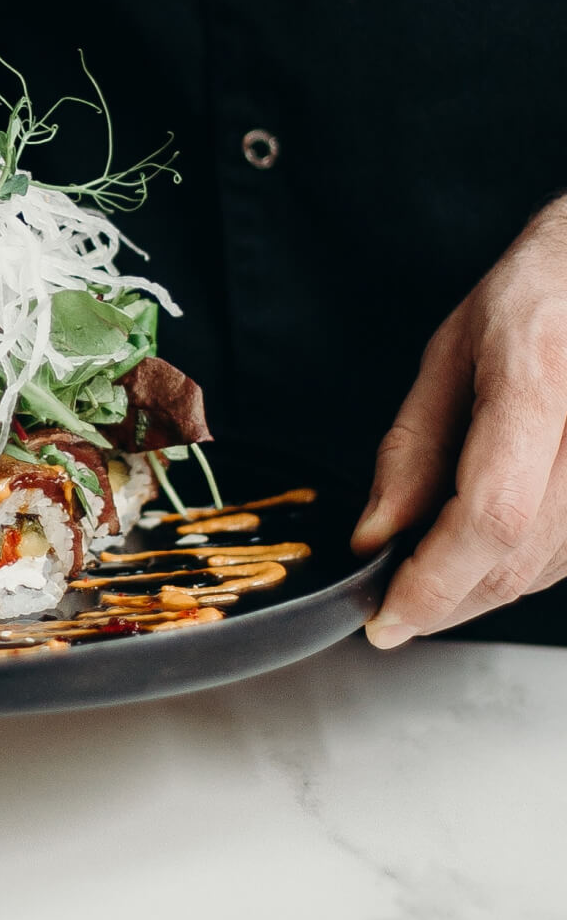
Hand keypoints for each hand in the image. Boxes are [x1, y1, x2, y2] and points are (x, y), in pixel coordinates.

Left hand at [352, 196, 566, 644]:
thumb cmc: (530, 301)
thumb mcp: (449, 355)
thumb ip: (412, 449)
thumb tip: (375, 538)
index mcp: (539, 378)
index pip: (491, 514)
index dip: (435, 581)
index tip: (385, 617)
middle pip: (518, 557)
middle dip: (444, 599)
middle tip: (390, 605)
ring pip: (545, 572)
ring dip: (477, 591)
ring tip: (428, 569)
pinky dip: (516, 569)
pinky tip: (479, 549)